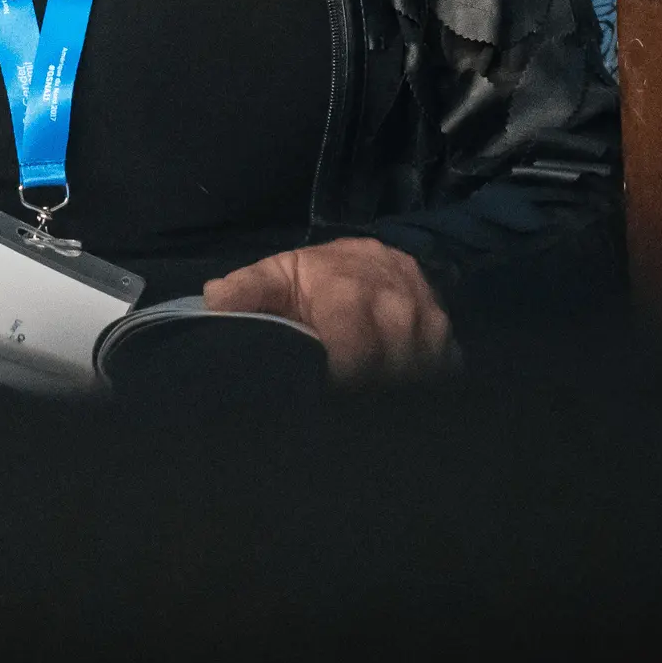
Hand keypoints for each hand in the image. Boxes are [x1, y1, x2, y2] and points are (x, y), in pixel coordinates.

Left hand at [203, 237, 455, 382]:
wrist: (371, 257)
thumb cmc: (316, 276)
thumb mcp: (276, 276)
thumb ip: (247, 291)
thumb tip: (212, 301)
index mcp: (350, 293)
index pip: (353, 355)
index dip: (338, 384)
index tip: (320, 398)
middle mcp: (398, 306)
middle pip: (390, 373)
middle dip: (365, 394)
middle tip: (341, 405)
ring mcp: (430, 322)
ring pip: (419, 376)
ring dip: (393, 393)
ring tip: (365, 403)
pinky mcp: (449, 337)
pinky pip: (445, 373)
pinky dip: (424, 387)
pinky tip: (398, 394)